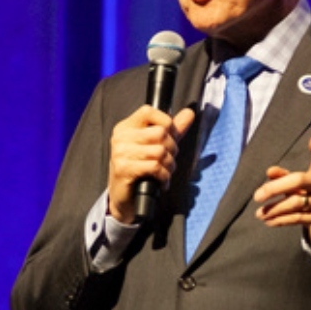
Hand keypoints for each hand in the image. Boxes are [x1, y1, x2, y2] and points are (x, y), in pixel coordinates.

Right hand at [107, 105, 197, 223]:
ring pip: (159, 151)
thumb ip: (172, 129)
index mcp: (126, 127)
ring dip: (169, 165)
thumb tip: (189, 113)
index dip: (166, 122)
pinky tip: (162, 181)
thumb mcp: (156, 146)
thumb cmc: (141, 170)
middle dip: (172, 148)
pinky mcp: (124, 169)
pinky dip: (164, 176)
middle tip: (169, 160)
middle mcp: (121, 137)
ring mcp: (120, 153)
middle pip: (160, 133)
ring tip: (166, 172)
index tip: (170, 137)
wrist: (124, 198)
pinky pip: (155, 167)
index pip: (149, 111)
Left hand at [256, 135, 310, 255]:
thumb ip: (284, 177)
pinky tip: (269, 221)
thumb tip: (269, 171)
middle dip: (274, 188)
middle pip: (299, 180)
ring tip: (259, 214)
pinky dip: (281, 220)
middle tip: (256, 196)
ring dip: (273, 209)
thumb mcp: (298, 187)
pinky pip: (299, 218)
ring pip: (295, 202)